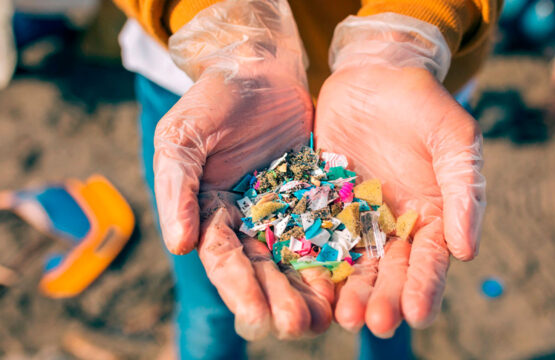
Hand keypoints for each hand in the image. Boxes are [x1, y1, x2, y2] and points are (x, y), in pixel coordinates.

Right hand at [154, 0, 333, 339]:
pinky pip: (327, 229)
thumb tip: (178, 245)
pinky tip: (350, 280)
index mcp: (211, 212)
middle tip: (299, 326)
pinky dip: (336, 256)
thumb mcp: (182, 137)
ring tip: (328, 318)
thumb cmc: (214, 99)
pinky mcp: (316, 197)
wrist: (259, 69)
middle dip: (280, 299)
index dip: (239, 289)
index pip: (224, 259)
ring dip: (309, 290)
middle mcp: (248, 221)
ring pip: (297, 258)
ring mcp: (284, 210)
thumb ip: (177, 188)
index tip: (257, 317)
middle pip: (264, 269)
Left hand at [315, 14, 485, 336]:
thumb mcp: (453, 138)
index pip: (430, 260)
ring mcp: (355, 217)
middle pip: (389, 271)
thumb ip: (463, 190)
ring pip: (352, 262)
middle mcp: (393, 225)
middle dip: (383, 299)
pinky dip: (314, 259)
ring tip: (341, 315)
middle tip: (372, 322)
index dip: (425, 288)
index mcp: (431, 216)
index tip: (417, 314)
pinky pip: (316, 234)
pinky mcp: (322, 203)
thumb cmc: (421, 104)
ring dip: (348, 290)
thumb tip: (468, 251)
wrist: (373, 75)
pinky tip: (308, 281)